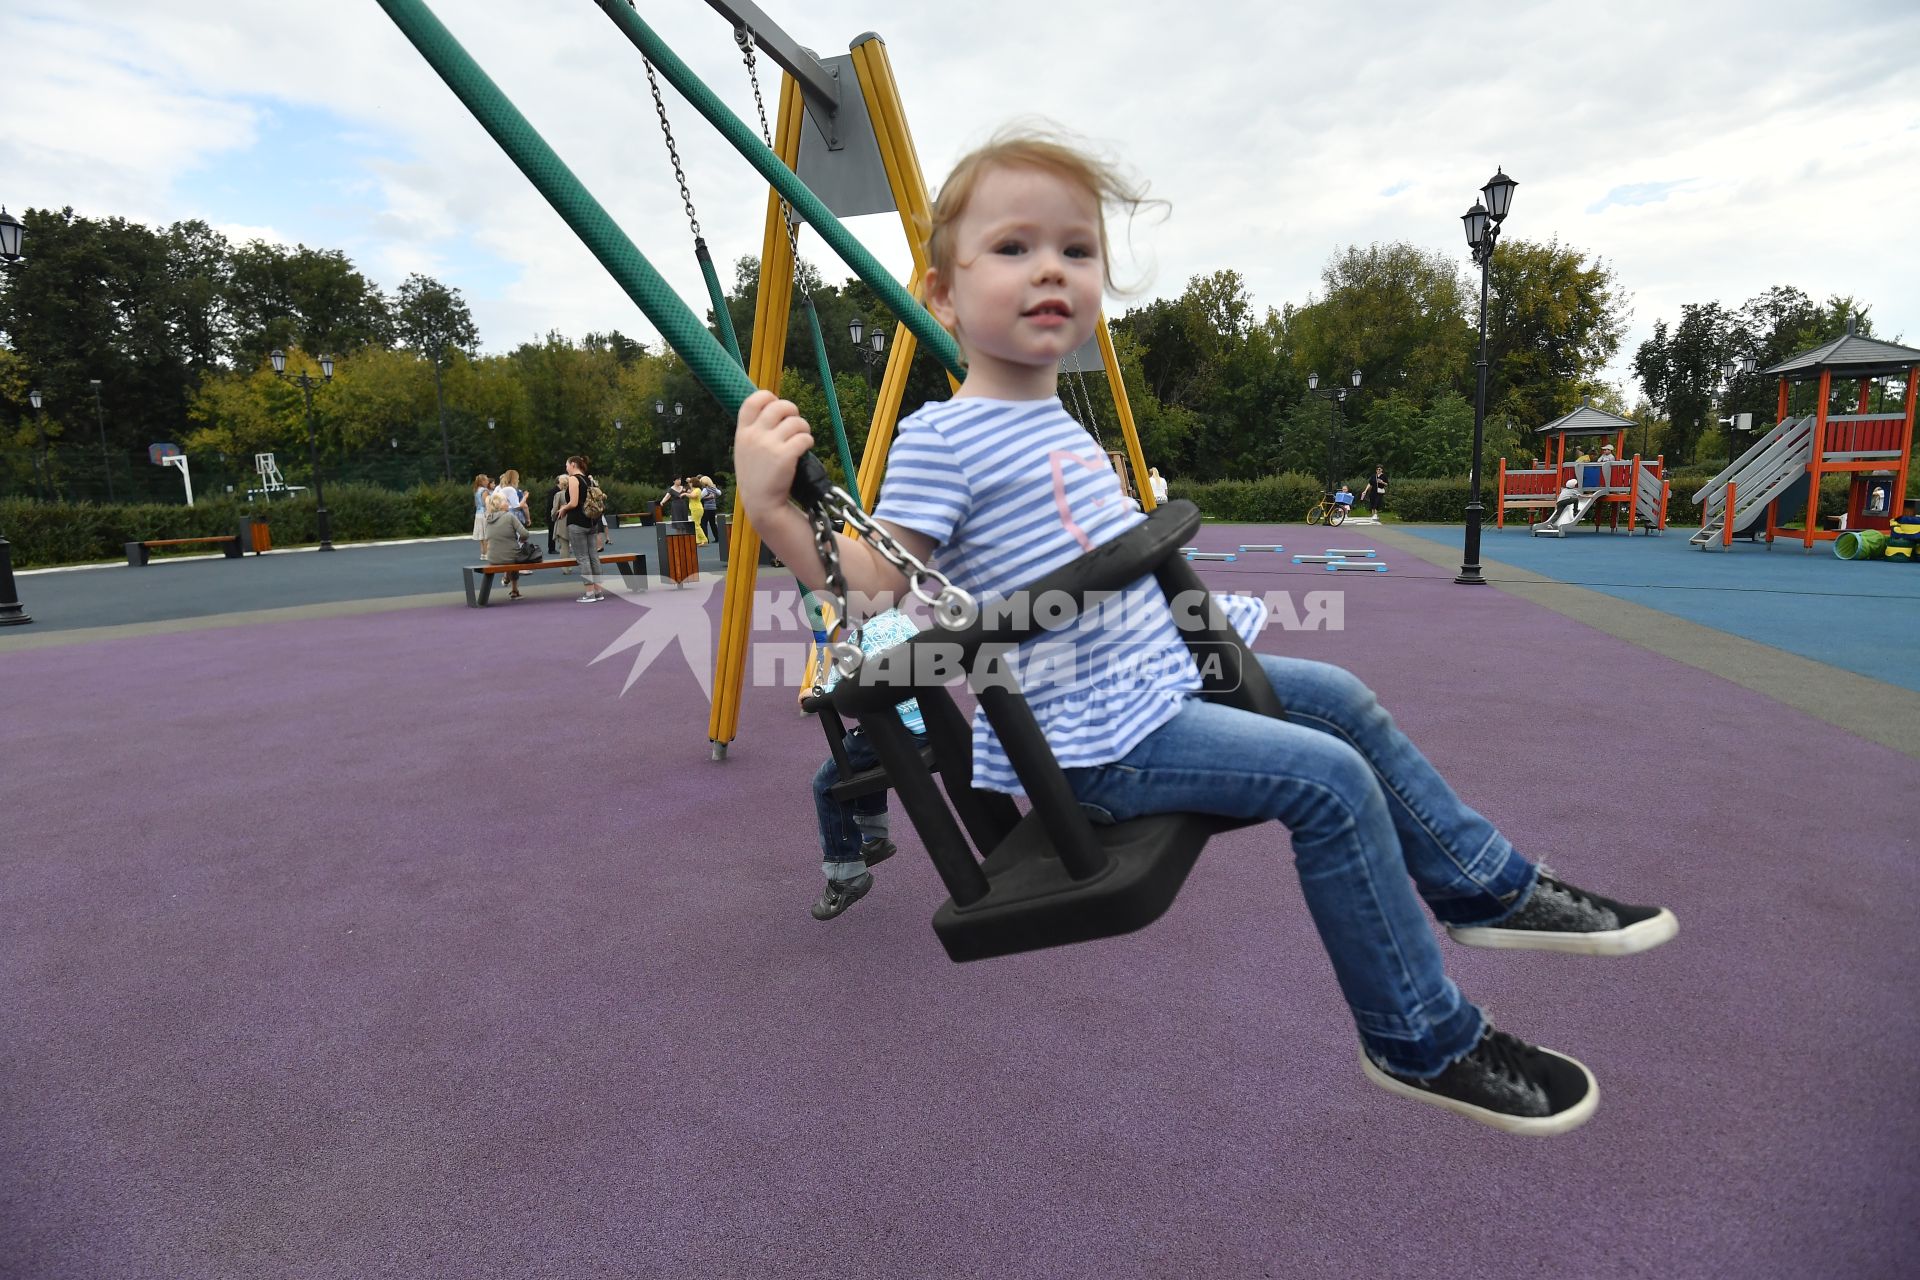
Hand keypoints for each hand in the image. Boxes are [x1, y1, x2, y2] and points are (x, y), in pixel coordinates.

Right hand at [735, 389, 814, 524]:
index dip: (768, 397)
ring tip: (801, 438)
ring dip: (804, 428)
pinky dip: (808, 442)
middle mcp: (754, 435)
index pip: (753, 400)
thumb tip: (773, 410)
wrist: (762, 504)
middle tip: (795, 423)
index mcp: (742, 432)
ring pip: (796, 421)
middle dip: (792, 411)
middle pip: (779, 406)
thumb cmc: (756, 478)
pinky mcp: (785, 456)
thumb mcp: (745, 451)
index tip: (776, 404)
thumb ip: (753, 431)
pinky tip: (804, 449)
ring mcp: (769, 445)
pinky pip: (805, 437)